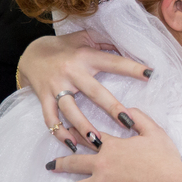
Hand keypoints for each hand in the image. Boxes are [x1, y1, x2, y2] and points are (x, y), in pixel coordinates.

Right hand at [18, 34, 151, 150]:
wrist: (30, 53)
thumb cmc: (64, 46)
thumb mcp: (85, 37)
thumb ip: (106, 42)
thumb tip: (129, 46)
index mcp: (86, 56)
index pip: (113, 62)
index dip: (132, 67)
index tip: (150, 74)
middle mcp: (71, 72)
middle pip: (94, 92)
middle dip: (111, 108)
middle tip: (127, 122)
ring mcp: (56, 86)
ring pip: (70, 109)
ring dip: (83, 126)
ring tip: (97, 140)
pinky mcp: (42, 97)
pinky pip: (50, 118)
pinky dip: (59, 132)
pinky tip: (72, 144)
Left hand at [47, 109, 181, 181]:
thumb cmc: (163, 159)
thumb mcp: (154, 131)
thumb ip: (139, 118)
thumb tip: (126, 110)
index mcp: (112, 147)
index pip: (89, 138)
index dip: (76, 134)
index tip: (65, 132)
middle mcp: (102, 165)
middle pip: (75, 163)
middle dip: (60, 163)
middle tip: (49, 165)